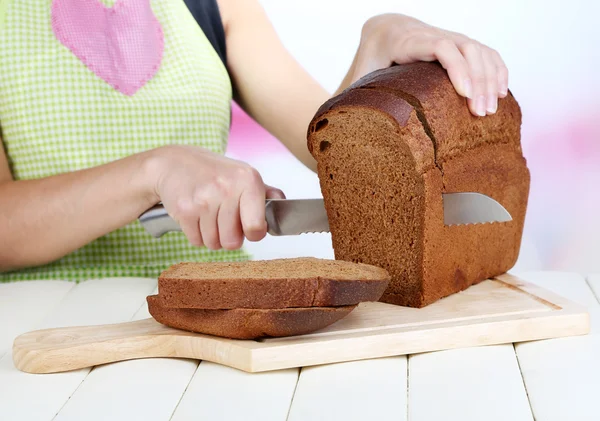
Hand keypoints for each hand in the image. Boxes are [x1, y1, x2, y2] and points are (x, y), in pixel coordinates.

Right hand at [148, 145, 284, 249]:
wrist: (174, 162)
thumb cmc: (213, 172)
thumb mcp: (242, 174)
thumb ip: (266, 192)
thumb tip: (284, 204)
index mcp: (248, 180)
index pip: (257, 228)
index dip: (254, 233)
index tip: (249, 227)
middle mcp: (227, 188)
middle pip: (233, 242)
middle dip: (229, 238)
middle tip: (225, 222)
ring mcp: (204, 199)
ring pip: (213, 243)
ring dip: (212, 237)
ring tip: (209, 217)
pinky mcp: (185, 209)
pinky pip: (196, 241)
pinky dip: (196, 235)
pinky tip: (196, 217)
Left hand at [346, 13, 508, 116]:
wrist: (373, 44)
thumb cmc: (361, 72)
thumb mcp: (353, 85)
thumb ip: (350, 103)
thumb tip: (342, 136)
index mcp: (398, 39)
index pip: (438, 46)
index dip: (457, 70)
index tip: (466, 97)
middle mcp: (424, 32)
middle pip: (464, 47)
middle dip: (479, 80)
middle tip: (481, 114)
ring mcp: (442, 35)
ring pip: (477, 48)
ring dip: (490, 78)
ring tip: (490, 110)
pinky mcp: (454, 43)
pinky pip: (483, 50)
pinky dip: (496, 69)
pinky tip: (502, 91)